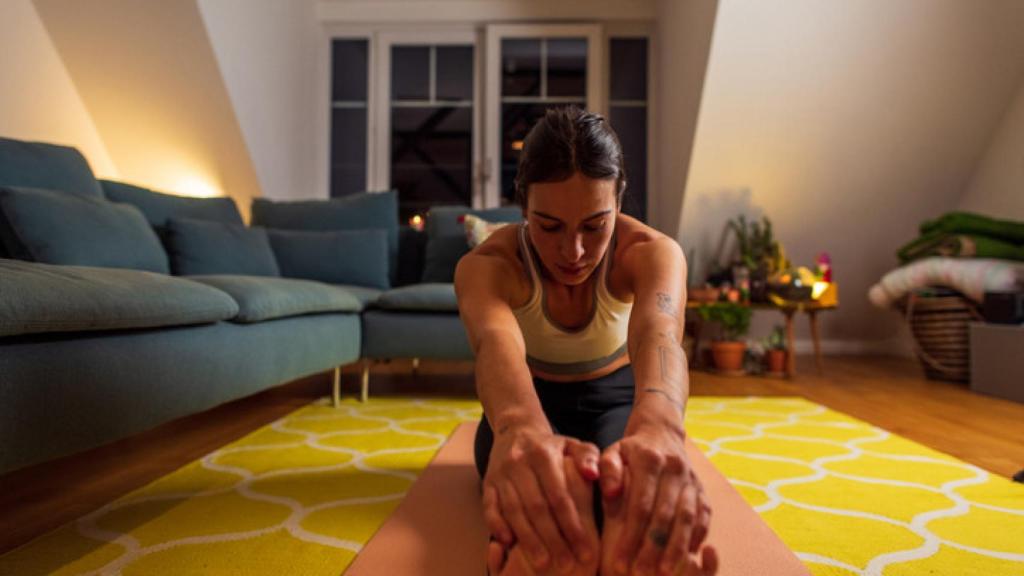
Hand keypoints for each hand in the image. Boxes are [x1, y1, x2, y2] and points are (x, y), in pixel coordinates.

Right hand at [482, 425, 600, 572]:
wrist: (515, 430)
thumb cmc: (552, 446)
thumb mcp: (574, 444)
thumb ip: (588, 457)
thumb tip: (593, 474)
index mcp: (543, 454)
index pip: (559, 495)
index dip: (572, 524)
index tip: (585, 549)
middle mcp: (519, 463)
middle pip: (536, 506)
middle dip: (552, 538)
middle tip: (565, 564)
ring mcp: (500, 473)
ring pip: (513, 510)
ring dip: (528, 539)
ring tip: (542, 563)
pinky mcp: (487, 483)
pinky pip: (489, 507)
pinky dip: (497, 526)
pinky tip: (508, 544)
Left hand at [598, 424, 713, 575]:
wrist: (661, 434)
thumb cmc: (629, 451)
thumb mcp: (611, 453)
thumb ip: (607, 471)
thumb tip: (611, 493)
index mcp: (650, 459)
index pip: (640, 503)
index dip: (630, 534)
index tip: (618, 560)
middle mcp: (675, 468)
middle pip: (665, 514)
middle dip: (653, 547)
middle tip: (640, 573)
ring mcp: (692, 479)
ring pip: (687, 517)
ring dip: (677, 547)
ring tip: (665, 572)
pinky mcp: (702, 490)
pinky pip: (704, 516)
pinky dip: (696, 537)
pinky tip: (687, 558)